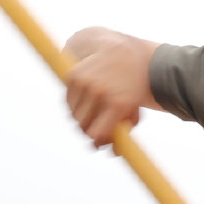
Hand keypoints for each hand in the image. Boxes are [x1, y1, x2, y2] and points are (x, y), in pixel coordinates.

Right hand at [63, 29, 153, 148]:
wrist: (124, 50)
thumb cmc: (133, 84)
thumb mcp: (135, 107)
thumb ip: (125, 129)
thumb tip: (113, 152)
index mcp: (117, 103)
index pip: (96, 134)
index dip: (97, 141)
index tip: (99, 143)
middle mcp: (98, 93)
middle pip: (82, 126)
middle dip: (88, 129)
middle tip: (96, 126)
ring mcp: (84, 83)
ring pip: (74, 114)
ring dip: (81, 116)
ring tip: (94, 109)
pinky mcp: (72, 75)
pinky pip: (68, 100)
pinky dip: (75, 103)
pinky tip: (86, 97)